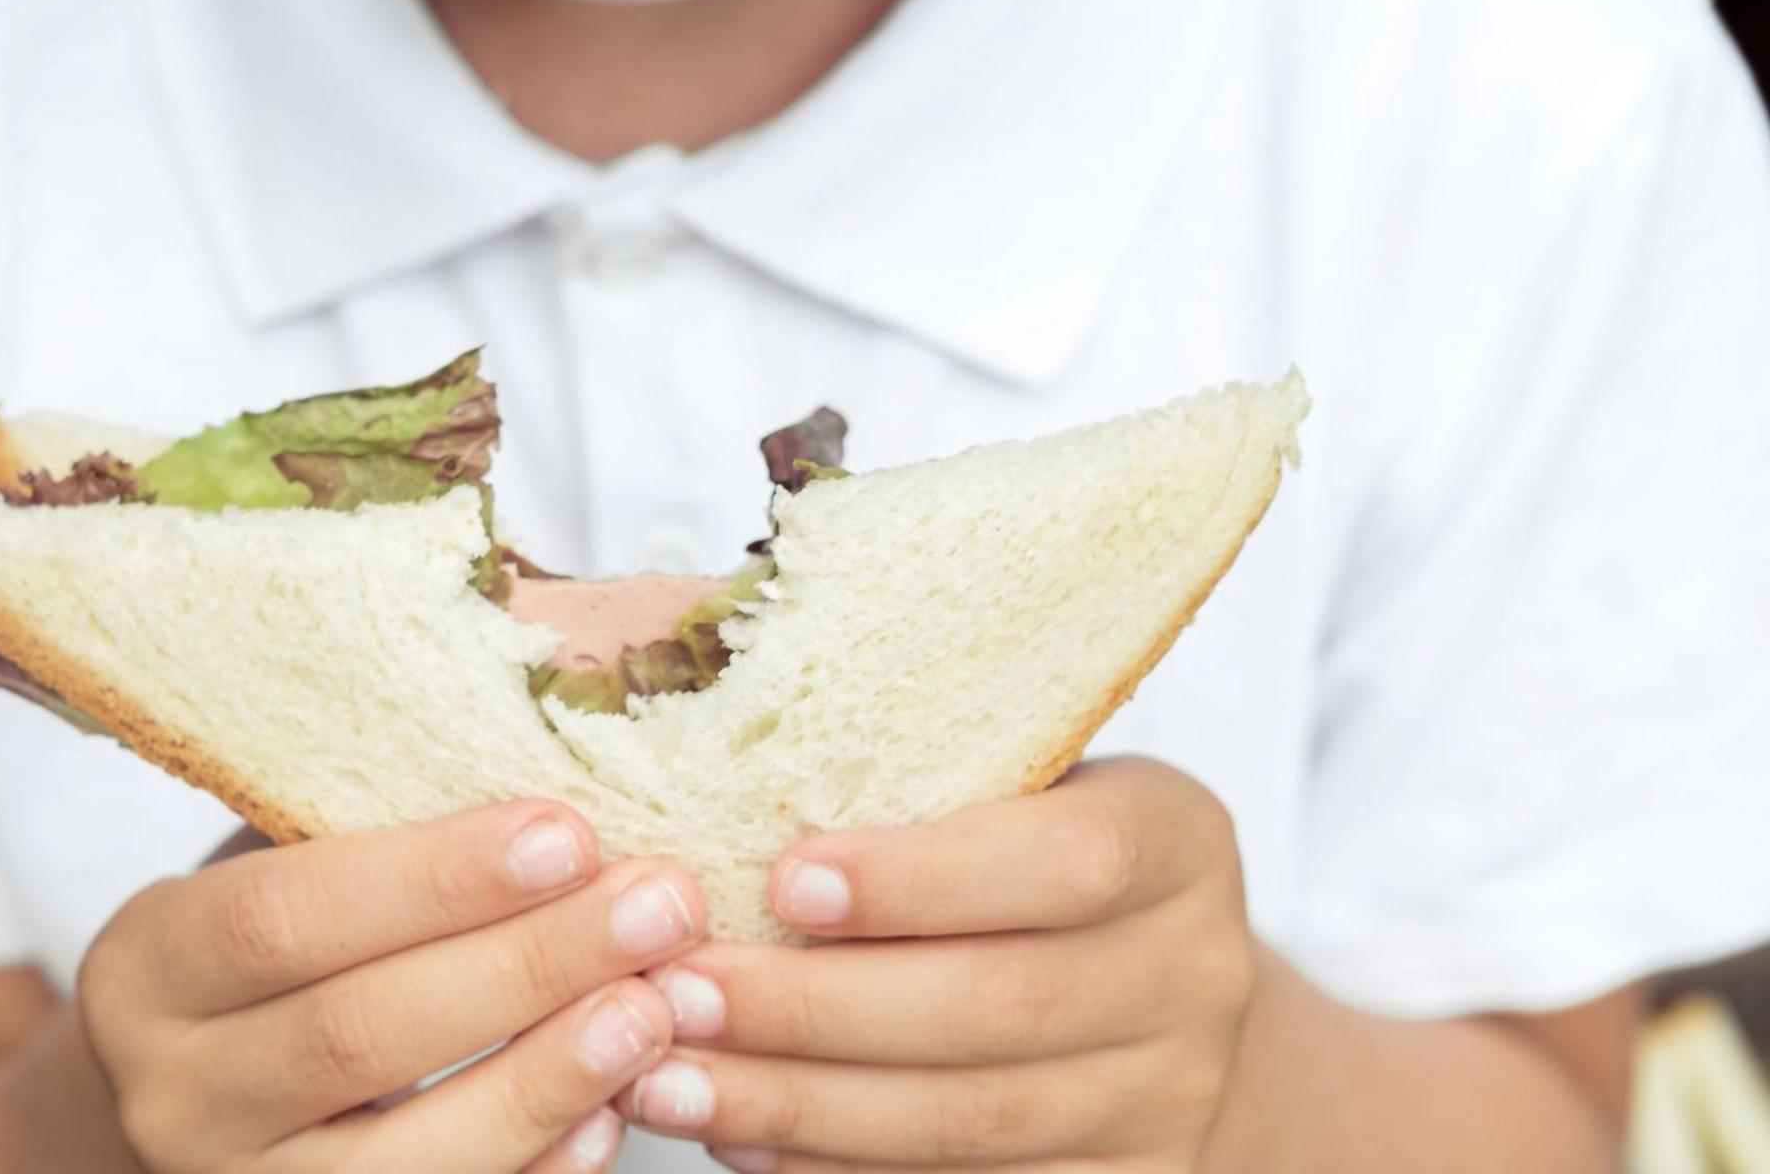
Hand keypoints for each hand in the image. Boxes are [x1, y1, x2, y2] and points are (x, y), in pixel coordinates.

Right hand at [76, 800, 709, 1173]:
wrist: (170, 1102)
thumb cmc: (254, 958)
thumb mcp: (262, 878)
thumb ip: (360, 838)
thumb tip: (550, 763)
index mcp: (147, 965)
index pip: (285, 916)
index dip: (432, 879)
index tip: (566, 834)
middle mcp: (171, 1091)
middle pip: (356, 1034)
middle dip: (522, 967)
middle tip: (655, 907)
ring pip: (401, 1156)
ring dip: (544, 1077)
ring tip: (654, 1005)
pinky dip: (529, 1167)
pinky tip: (610, 1111)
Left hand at [623, 758, 1253, 1171]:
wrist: (1147, 986)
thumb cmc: (1025, 848)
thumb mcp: (1008, 780)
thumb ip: (904, 766)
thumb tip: (701, 733)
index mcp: (1176, 838)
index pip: (1067, 858)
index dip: (921, 878)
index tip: (783, 879)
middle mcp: (1194, 971)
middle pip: (999, 1006)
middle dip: (815, 1008)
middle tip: (676, 991)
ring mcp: (1169, 1096)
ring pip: (970, 1120)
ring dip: (800, 1103)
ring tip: (669, 1079)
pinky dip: (838, 1167)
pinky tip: (742, 1137)